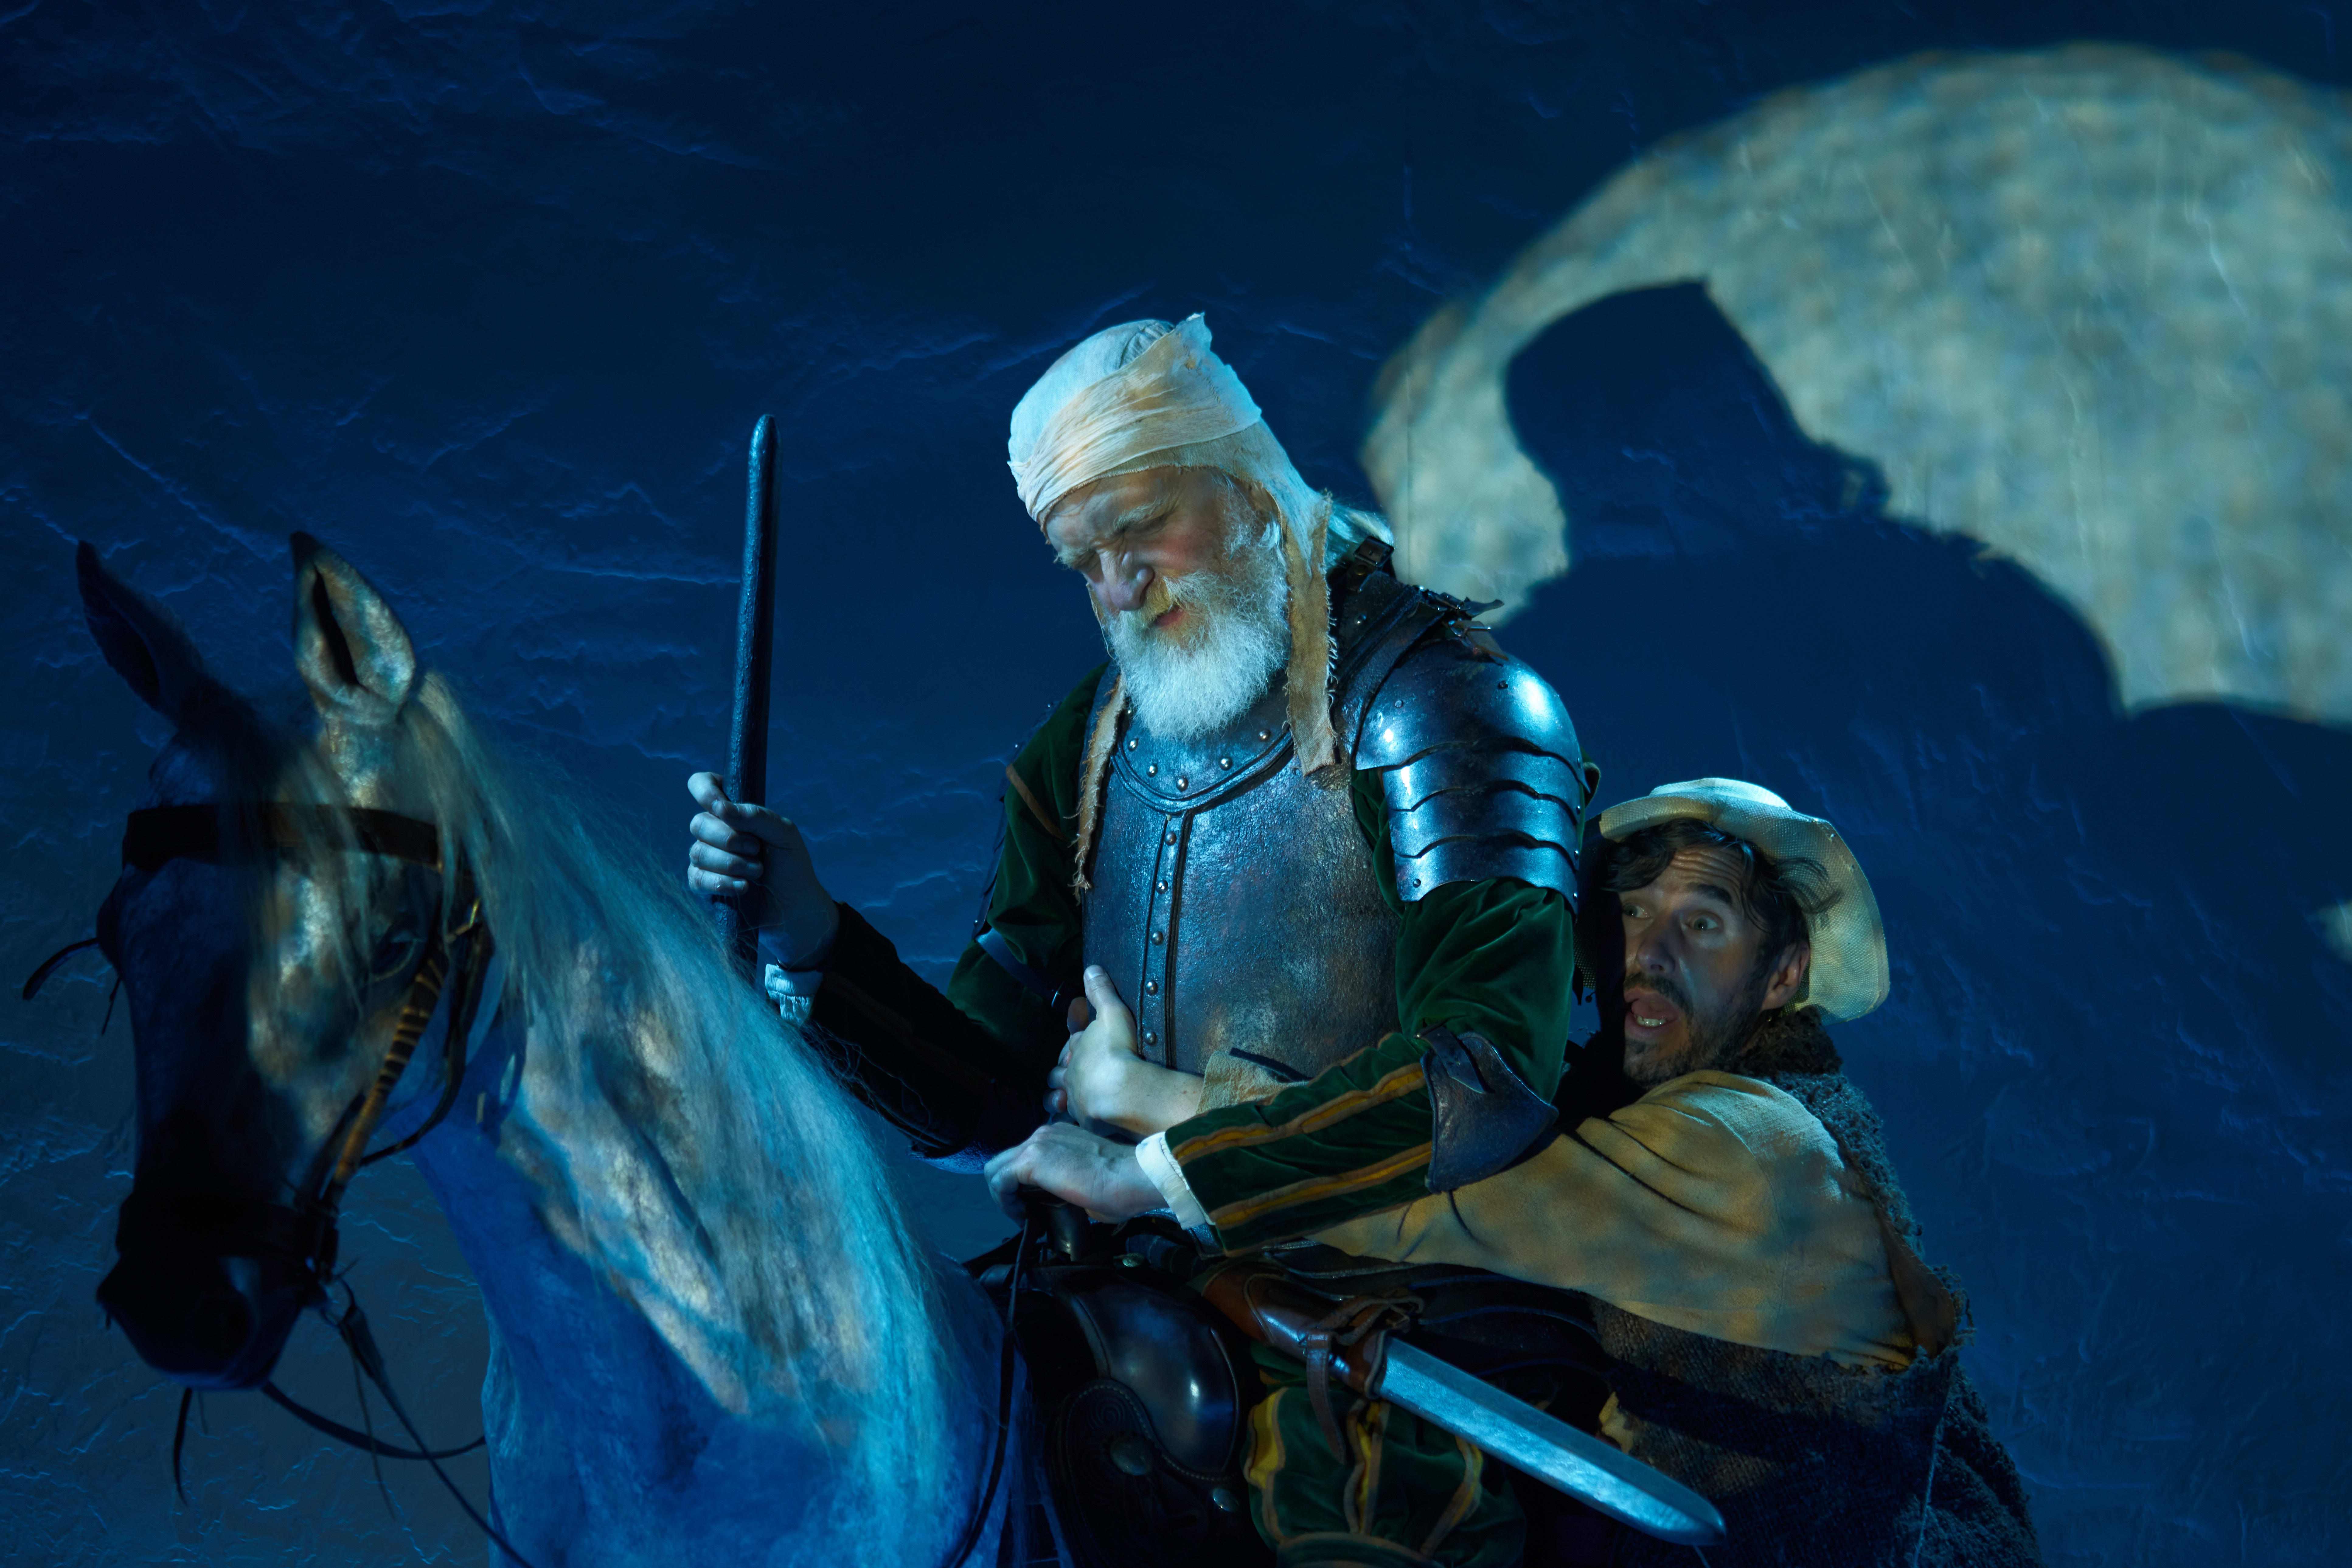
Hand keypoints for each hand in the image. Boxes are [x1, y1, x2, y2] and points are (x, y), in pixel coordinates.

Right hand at [685, 771, 838, 967]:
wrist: (795, 907)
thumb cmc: (791, 866)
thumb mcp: (784, 834)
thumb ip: (757, 816)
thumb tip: (721, 809)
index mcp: (734, 811)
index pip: (705, 785)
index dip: (705, 791)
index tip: (721, 807)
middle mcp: (717, 831)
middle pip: (699, 823)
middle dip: (730, 839)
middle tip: (757, 850)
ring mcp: (708, 858)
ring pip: (698, 852)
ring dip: (732, 863)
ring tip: (758, 872)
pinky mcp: (704, 884)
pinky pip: (697, 878)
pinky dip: (722, 883)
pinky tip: (743, 888)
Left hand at [983, 1122, 1163, 1222]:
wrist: (1133, 1176)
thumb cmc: (1121, 1185)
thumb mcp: (1086, 1181)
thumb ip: (1066, 1184)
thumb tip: (1058, 1204)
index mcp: (1059, 1136)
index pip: (1023, 1157)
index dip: (1021, 1185)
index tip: (1033, 1207)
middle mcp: (1044, 1134)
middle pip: (1004, 1161)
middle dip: (1007, 1190)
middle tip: (1023, 1212)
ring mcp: (1037, 1143)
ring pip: (997, 1168)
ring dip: (1004, 1195)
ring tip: (1022, 1216)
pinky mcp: (1032, 1159)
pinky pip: (999, 1180)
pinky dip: (1004, 1200)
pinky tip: (1021, 1216)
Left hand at [1045, 967, 1204, 1135]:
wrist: (1120, 1091)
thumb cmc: (1117, 1049)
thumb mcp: (1112, 1013)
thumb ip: (1101, 992)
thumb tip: (1090, 969)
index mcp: (1077, 1047)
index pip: (1073, 1042)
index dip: (1076, 1041)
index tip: (1078, 1041)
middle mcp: (1071, 1072)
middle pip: (1058, 1072)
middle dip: (1062, 1070)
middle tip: (1070, 1070)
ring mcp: (1075, 1097)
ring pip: (1057, 1097)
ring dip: (1059, 1095)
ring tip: (1063, 1097)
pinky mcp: (1083, 1119)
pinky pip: (1073, 1118)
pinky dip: (1075, 1115)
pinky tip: (1081, 1117)